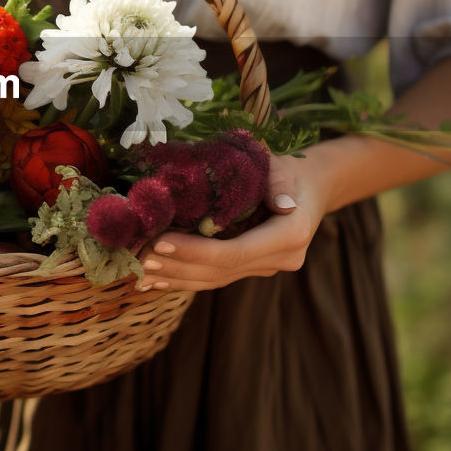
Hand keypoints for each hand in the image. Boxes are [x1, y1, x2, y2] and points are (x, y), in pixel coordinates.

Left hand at [136, 152, 331, 291]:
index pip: (235, 252)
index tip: (161, 242)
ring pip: (217, 280)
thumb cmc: (289, 170)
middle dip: (179, 267)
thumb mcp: (283, 167)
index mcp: (290, 235)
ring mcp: (268, 268)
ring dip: (177, 278)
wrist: (309, 189)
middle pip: (221, 271)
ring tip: (141, 274)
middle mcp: (282, 258)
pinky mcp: (254, 270)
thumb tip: (283, 204)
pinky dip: (186, 280)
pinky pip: (218, 278)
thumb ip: (280, 184)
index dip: (196, 252)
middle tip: (140, 260)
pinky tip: (158, 282)